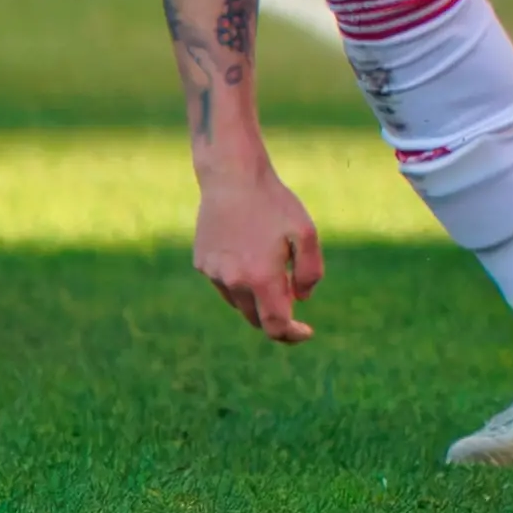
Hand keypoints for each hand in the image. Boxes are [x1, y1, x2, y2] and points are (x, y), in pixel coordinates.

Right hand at [194, 163, 323, 343]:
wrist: (232, 177)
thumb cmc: (274, 203)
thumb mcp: (307, 232)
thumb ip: (310, 271)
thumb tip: (302, 299)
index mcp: (261, 278)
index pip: (275, 325)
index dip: (292, 335)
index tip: (306, 332)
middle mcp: (233, 281)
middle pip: (256, 318)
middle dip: (276, 315)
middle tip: (293, 296)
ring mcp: (213, 273)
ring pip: (239, 301)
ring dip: (257, 297)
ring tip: (271, 264)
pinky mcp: (202, 262)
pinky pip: (224, 282)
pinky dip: (239, 279)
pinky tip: (248, 252)